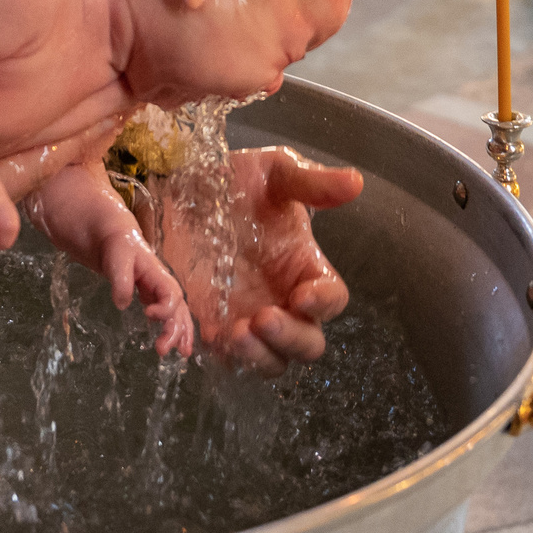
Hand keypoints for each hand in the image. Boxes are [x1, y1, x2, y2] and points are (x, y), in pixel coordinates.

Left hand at [101, 229, 193, 355]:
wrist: (113, 237)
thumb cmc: (117, 246)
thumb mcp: (116, 260)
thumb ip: (120, 281)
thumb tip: (123, 305)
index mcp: (158, 274)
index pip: (171, 294)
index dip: (165, 308)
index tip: (148, 314)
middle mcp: (163, 284)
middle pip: (178, 309)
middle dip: (176, 331)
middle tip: (163, 350)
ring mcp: (158, 291)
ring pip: (177, 314)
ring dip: (180, 333)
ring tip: (183, 353)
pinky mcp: (151, 296)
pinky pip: (167, 314)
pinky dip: (172, 328)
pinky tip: (169, 341)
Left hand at [154, 147, 362, 376]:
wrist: (177, 191)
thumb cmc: (232, 181)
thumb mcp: (273, 171)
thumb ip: (312, 182)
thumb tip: (355, 182)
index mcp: (304, 268)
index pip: (332, 298)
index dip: (323, 303)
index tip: (302, 296)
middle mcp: (283, 300)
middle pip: (307, 343)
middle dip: (291, 339)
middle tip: (263, 319)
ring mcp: (249, 319)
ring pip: (271, 361)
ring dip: (260, 355)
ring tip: (236, 333)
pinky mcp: (213, 328)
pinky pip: (228, 360)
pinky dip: (225, 358)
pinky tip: (208, 338)